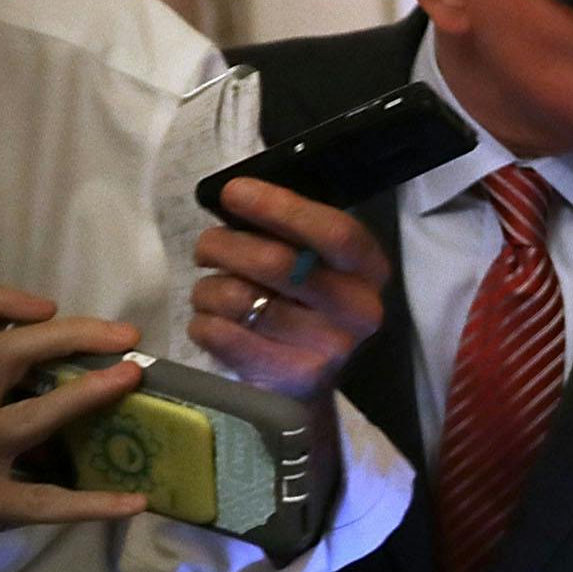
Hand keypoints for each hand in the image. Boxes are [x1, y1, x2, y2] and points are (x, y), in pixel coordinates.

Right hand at [0, 287, 149, 535]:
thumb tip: (47, 325)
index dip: (2, 303)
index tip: (49, 307)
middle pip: (6, 354)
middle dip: (71, 336)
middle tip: (125, 336)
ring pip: (29, 417)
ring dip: (85, 394)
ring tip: (131, 379)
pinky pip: (43, 500)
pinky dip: (93, 504)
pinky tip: (137, 501)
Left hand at [190, 178, 389, 402]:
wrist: (306, 379)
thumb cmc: (302, 302)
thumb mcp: (315, 261)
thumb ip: (290, 232)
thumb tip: (237, 199)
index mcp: (369, 270)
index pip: (335, 232)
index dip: (280, 208)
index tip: (234, 192)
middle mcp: (359, 310)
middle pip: (277, 263)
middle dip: (224, 245)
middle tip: (207, 247)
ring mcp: (329, 349)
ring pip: (240, 299)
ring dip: (208, 288)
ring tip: (211, 292)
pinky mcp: (291, 377)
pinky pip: (221, 334)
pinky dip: (202, 322)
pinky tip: (213, 321)